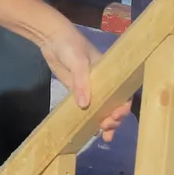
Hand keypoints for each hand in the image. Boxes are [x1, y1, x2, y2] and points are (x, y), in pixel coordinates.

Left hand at [40, 26, 129, 142]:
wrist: (51, 38)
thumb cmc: (71, 46)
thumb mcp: (78, 62)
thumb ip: (82, 83)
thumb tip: (84, 105)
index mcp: (110, 74)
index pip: (122, 93)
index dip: (123, 107)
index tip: (116, 116)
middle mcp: (103, 83)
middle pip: (114, 105)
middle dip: (114, 118)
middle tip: (106, 128)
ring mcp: (89, 88)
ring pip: (102, 109)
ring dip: (105, 123)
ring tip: (105, 136)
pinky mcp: (76, 90)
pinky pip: (86, 108)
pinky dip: (89, 119)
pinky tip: (90, 131)